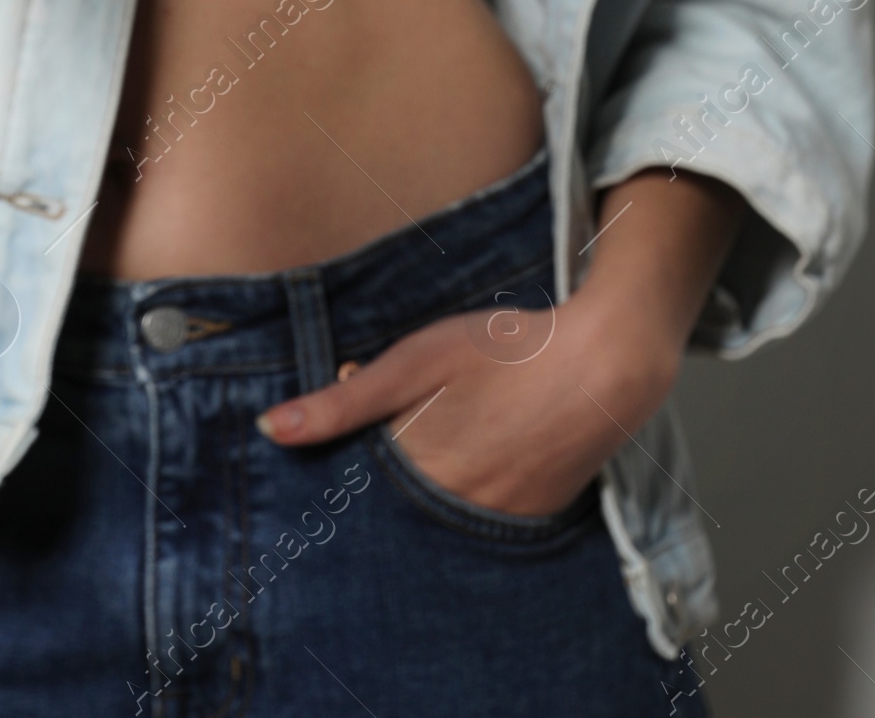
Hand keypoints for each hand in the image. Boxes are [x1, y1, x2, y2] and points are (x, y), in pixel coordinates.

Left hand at [256, 281, 674, 516]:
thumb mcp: (416, 360)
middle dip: (375, 491)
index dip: (337, 474)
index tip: (323, 467)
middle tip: (392, 436)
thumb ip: (344, 402)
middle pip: (394, 515)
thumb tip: (271, 430)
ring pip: (436, 522)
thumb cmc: (505, 351)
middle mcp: (455, 513)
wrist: (603, 365)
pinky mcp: (533, 520)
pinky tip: (473, 456)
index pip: (354, 501)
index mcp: (418, 475)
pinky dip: (465, 498)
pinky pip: (481, 523)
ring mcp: (498, 523)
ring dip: (420, 495)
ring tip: (436, 444)